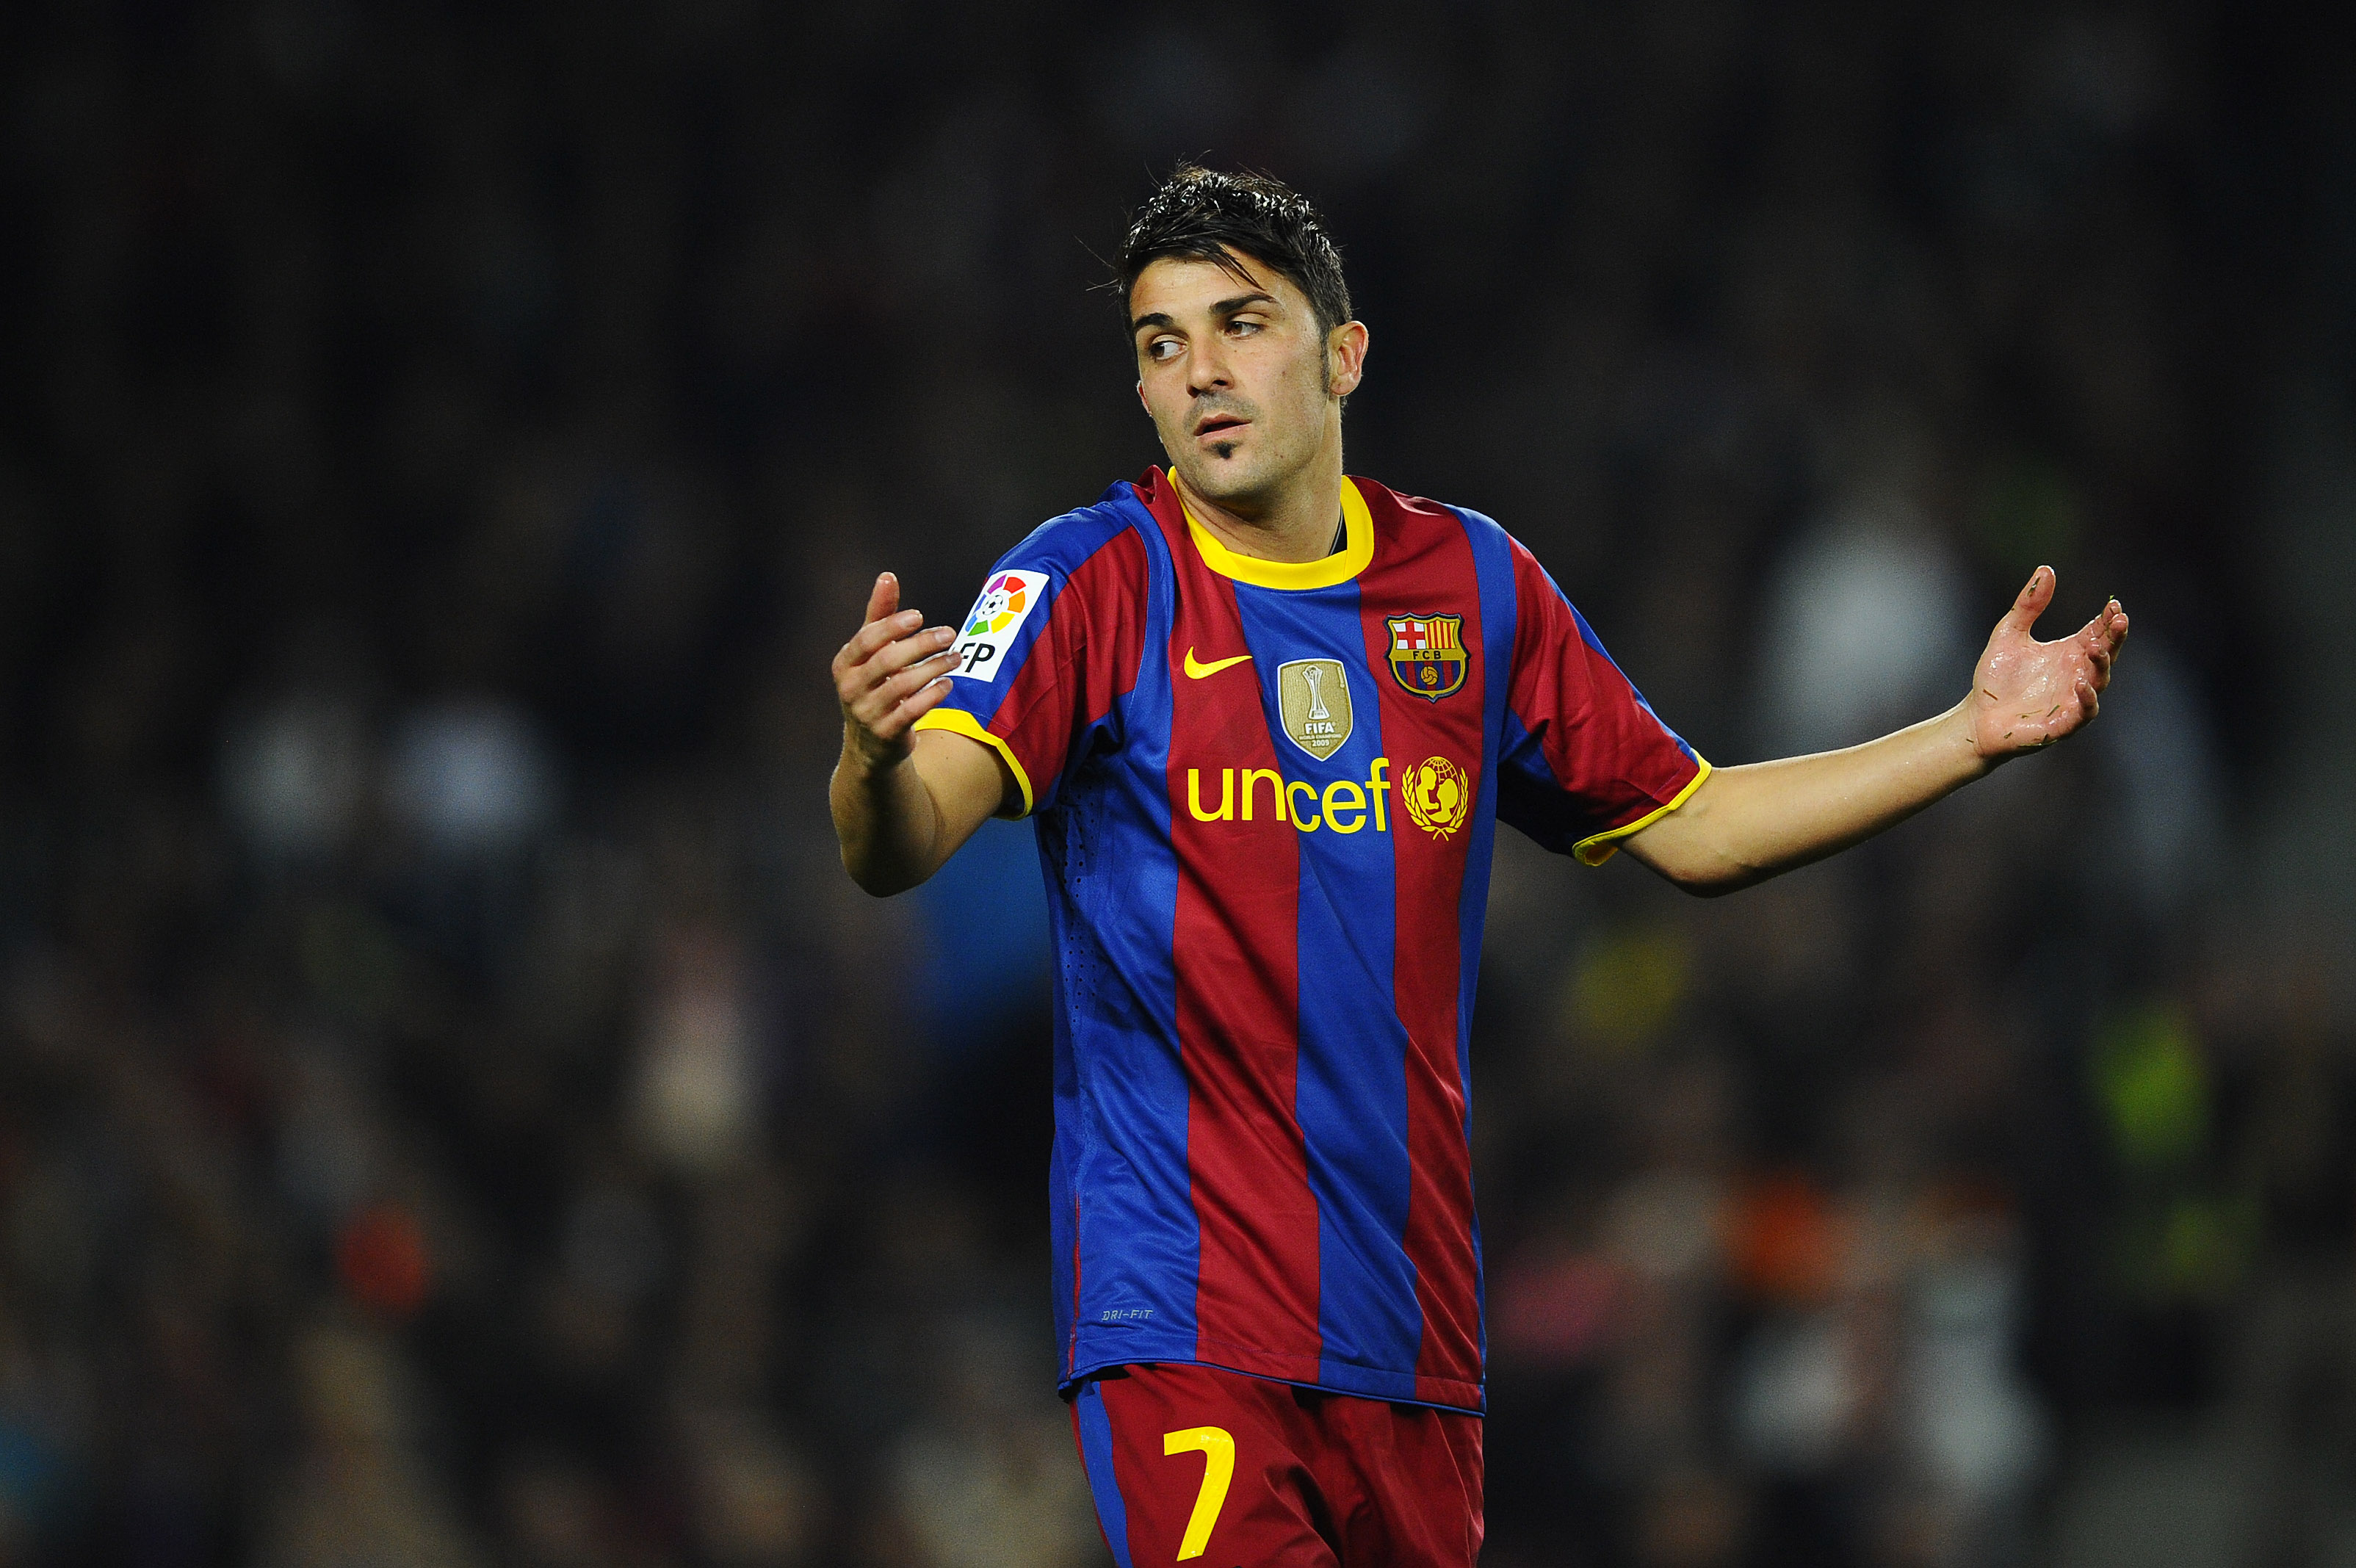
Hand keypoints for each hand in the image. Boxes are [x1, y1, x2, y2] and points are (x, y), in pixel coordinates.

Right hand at [834, 573, 958, 771]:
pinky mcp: (885, 733)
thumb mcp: (872, 652)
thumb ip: (880, 616)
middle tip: (950, 633)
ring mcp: (866, 712)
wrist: (870, 744)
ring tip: (956, 658)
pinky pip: (912, 711)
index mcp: (844, 663)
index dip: (893, 625)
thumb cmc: (874, 684)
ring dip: (934, 668)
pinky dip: (932, 695)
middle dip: (922, 644)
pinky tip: (948, 683)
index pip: (867, 639)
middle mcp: (850, 688)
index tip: (920, 616)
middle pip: (888, 660)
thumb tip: (887, 576)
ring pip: (903, 686)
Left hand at [1966, 566, 2128, 761]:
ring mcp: (2074, 699)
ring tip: (2096, 646)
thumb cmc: (1996, 678)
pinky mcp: (2064, 723)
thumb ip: (2029, 605)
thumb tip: (2047, 569)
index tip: (2114, 605)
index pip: (2098, 632)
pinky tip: (2081, 683)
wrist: (1977, 717)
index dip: (2108, 619)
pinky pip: (2085, 712)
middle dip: (2115, 637)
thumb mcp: (2010, 633)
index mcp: (2069, 652)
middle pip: (2107, 653)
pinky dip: (2087, 698)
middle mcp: (2077, 674)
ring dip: (2101, 663)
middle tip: (2120, 620)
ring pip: (2099, 680)